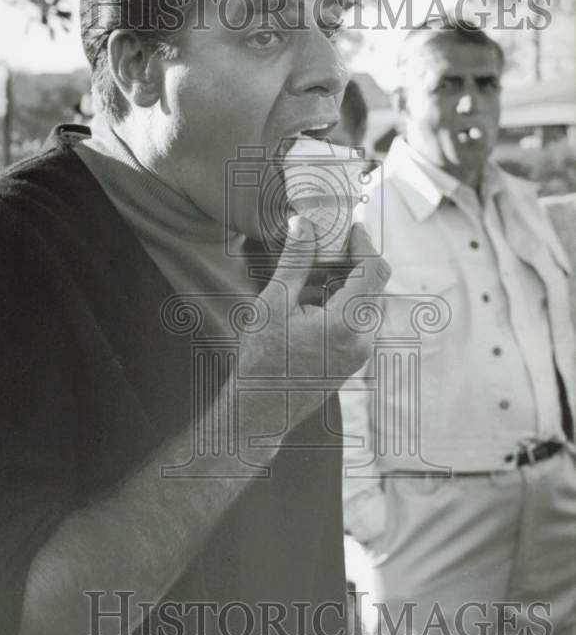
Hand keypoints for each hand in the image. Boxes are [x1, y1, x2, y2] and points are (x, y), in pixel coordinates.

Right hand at [241, 216, 389, 376]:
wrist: (260, 410)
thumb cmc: (262, 359)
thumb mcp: (274, 302)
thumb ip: (295, 261)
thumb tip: (304, 224)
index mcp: (347, 322)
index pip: (375, 270)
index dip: (365, 243)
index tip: (351, 226)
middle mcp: (363, 339)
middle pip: (372, 285)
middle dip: (350, 262)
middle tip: (322, 245)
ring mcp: (361, 352)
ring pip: (364, 303)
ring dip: (341, 284)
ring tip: (305, 279)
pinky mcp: (353, 360)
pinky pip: (357, 322)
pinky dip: (339, 304)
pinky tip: (307, 304)